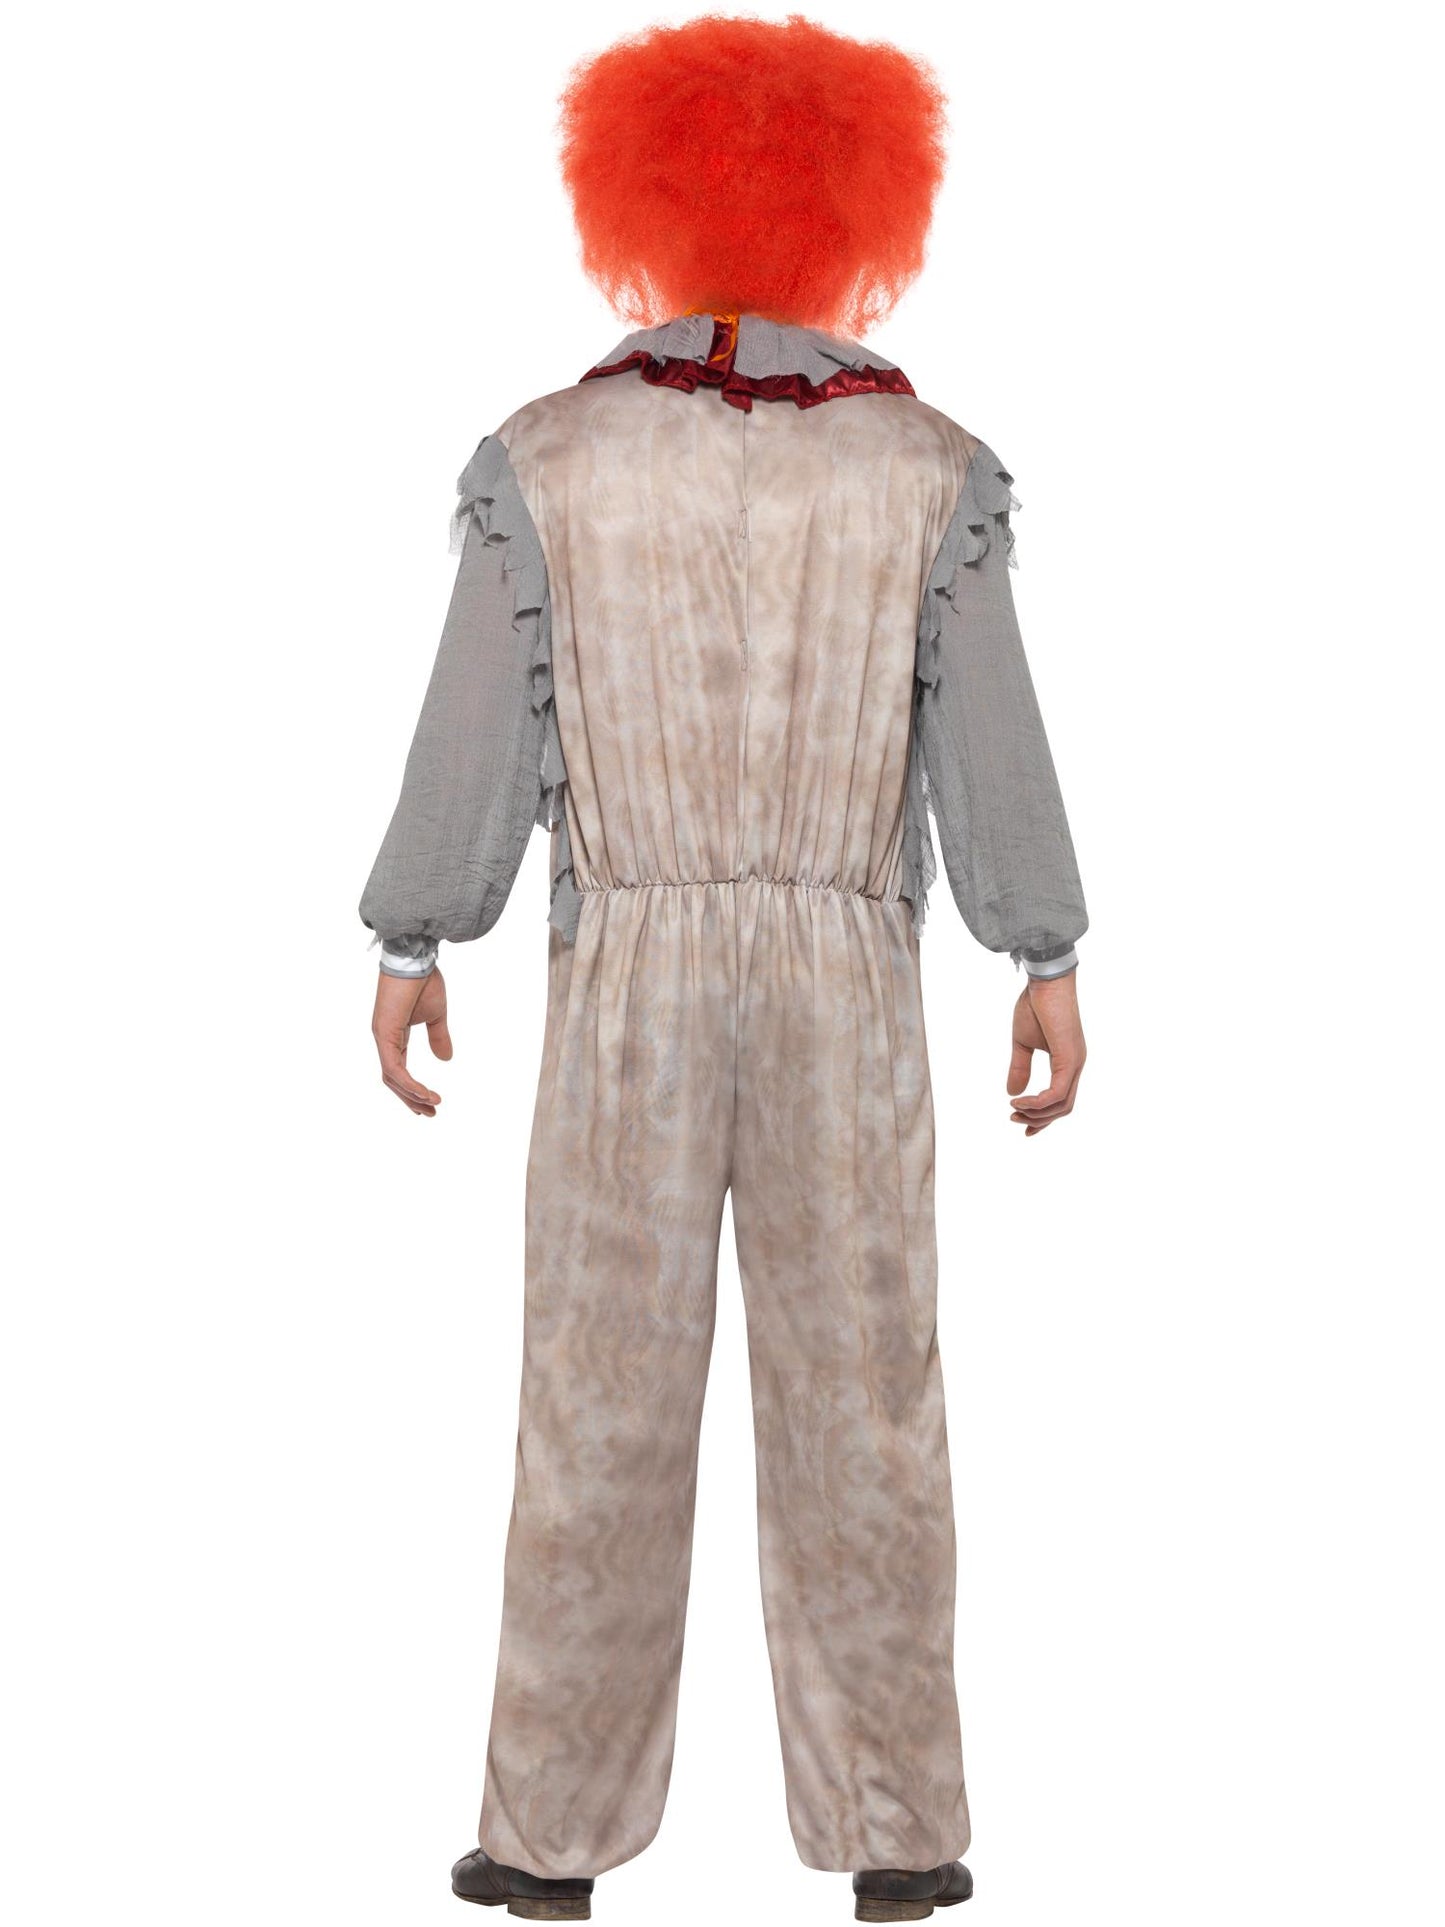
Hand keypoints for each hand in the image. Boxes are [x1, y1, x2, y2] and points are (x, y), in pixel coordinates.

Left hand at [372, 966, 451, 1115]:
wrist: (416, 958)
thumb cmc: (424, 980)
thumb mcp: (436, 1015)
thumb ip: (439, 1037)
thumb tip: (445, 1060)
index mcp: (394, 1034)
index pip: (399, 1069)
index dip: (412, 1088)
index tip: (430, 1102)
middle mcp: (384, 1038)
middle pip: (393, 1079)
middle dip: (411, 1099)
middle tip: (429, 1114)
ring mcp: (382, 1036)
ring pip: (392, 1078)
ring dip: (412, 1095)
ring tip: (432, 1105)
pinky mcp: (384, 1033)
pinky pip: (394, 1068)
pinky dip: (408, 1084)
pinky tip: (424, 1093)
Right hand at [1007, 972, 1085, 1135]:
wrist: (1046, 980)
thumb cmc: (1036, 1004)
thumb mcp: (1022, 1043)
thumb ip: (1019, 1068)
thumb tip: (1012, 1093)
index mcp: (1067, 1062)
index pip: (1060, 1099)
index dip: (1042, 1117)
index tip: (1023, 1125)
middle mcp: (1075, 1066)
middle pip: (1063, 1108)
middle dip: (1039, 1120)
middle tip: (1014, 1119)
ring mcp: (1075, 1063)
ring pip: (1061, 1105)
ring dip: (1036, 1114)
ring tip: (1014, 1110)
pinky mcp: (1069, 1059)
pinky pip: (1056, 1093)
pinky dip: (1037, 1102)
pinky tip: (1019, 1100)